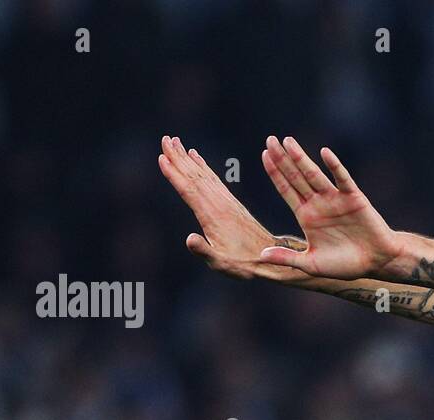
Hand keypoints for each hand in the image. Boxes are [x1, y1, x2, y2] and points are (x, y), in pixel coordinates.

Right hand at [158, 135, 304, 281]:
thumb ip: (205, 251)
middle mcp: (220, 204)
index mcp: (214, 216)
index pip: (190, 190)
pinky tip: (198, 160)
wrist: (271, 259)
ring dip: (189, 159)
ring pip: (204, 175)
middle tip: (165, 139)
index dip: (175, 174)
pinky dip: (204, 168)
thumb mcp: (222, 264)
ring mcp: (227, 202)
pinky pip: (215, 180)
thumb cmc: (244, 265)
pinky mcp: (233, 204)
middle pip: (195, 176)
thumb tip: (189, 239)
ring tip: (177, 143)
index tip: (162, 157)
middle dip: (179, 157)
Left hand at [258, 136, 403, 279]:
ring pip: (314, 174)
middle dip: (283, 159)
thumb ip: (287, 258)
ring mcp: (335, 199)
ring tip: (288, 141)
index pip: (286, 189)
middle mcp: (318, 204)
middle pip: (296, 177)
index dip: (275, 173)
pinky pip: (342, 179)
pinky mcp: (354, 198)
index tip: (264, 155)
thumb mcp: (311, 264)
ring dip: (301, 158)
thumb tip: (260, 256)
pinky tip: (324, 153)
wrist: (376, 262)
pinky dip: (334, 166)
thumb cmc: (345, 265)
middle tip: (270, 139)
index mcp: (306, 216)